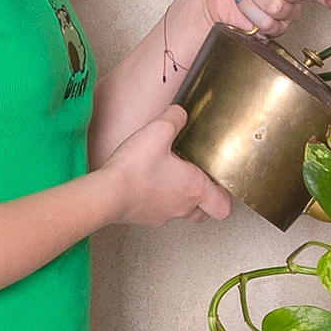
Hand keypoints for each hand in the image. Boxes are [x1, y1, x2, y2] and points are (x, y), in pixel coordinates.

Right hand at [104, 105, 230, 226]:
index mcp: (194, 189)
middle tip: (198, 181)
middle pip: (204, 213)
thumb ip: (174, 118)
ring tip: (172, 179)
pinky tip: (149, 183)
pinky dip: (159, 201)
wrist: (107, 195)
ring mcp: (162, 216)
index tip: (218, 181)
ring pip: (181, 213)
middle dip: (205, 200)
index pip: (223, 206)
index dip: (224, 194)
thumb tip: (180, 112)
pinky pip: (159, 212)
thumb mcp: (158, 131)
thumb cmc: (135, 169)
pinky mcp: (144, 218)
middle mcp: (181, 207)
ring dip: (181, 199)